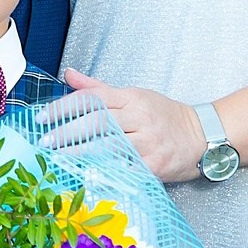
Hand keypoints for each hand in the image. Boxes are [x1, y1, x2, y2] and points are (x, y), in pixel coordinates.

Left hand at [60, 70, 210, 182]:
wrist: (205, 137)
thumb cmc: (165, 116)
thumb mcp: (134, 95)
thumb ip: (98, 88)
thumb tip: (68, 74)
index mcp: (132, 98)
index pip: (92, 98)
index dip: (64, 107)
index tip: (43, 117)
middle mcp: (140, 117)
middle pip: (97, 121)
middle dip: (67, 131)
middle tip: (45, 141)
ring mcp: (148, 142)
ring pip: (108, 145)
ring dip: (79, 152)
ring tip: (58, 157)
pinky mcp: (155, 166)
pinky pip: (124, 169)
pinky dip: (104, 172)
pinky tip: (85, 174)